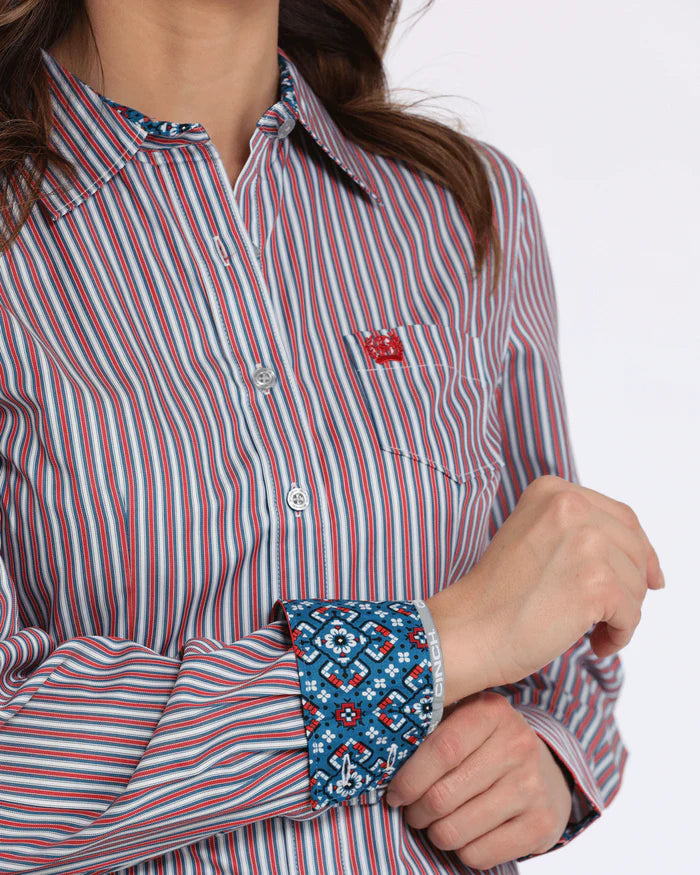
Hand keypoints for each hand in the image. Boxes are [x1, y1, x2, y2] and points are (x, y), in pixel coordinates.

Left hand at [384, 692, 573, 870]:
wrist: (545, 773)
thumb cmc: (484, 744)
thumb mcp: (462, 719)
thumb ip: (430, 727)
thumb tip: (381, 750)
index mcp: (491, 712)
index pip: (441, 749)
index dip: (409, 778)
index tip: (394, 793)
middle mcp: (516, 745)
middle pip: (443, 795)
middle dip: (416, 812)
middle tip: (411, 811)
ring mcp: (532, 786)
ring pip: (456, 830)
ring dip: (434, 833)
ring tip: (435, 822)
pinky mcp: (541, 824)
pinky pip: (479, 854)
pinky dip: (461, 850)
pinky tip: (464, 833)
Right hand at [426, 474, 665, 702]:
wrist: (469, 628)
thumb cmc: (496, 595)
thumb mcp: (535, 537)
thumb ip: (578, 532)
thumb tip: (646, 562)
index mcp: (552, 490)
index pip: (622, 517)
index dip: (640, 551)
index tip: (649, 577)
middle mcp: (570, 506)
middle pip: (635, 549)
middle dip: (630, 586)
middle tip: (608, 615)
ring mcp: (585, 542)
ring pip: (637, 584)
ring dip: (621, 614)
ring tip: (590, 632)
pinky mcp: (596, 583)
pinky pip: (632, 615)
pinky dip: (618, 636)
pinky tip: (594, 644)